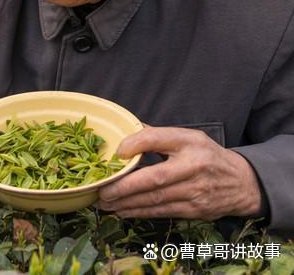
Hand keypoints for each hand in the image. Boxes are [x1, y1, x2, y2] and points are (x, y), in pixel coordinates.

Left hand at [97, 126, 261, 219]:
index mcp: (190, 142)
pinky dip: (140, 212)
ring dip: (127, 203)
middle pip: (154, 177)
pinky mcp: (194, 210)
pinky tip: (123, 211)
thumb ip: (158, 136)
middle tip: (102, 190)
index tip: (118, 152)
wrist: (241, 182)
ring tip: (105, 203)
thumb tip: (125, 132)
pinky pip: (162, 211)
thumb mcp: (188, 137)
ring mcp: (195, 191)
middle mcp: (193, 166)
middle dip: (124, 186)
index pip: (159, 139)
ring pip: (155, 199)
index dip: (136, 144)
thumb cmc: (206, 156)